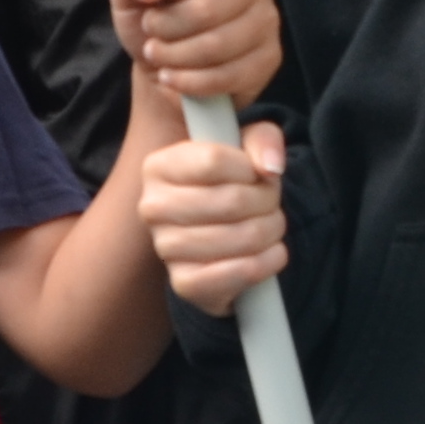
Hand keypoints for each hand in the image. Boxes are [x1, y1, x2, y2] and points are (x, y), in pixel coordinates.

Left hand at [113, 0, 278, 101]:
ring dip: (175, 56)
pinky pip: (229, 76)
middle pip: (211, 7)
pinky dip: (191, 81)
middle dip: (168, 26)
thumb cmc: (152, 17)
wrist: (164, 65)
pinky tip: (173, 76)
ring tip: (157, 54)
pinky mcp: (269, 60)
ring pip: (219, 45)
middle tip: (151, 31)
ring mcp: (268, 22)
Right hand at [148, 122, 287, 316]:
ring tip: (272, 227)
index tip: (258, 174)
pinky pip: (232, 275)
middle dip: (267, 202)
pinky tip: (271, 254)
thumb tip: (271, 167)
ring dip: (270, 232)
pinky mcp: (183, 282)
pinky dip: (263, 264)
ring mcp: (165, 247)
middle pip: (231, 201)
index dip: (250, 168)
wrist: (221, 233)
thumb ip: (263, 140)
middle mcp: (153, 206)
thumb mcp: (247, 147)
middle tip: (271, 203)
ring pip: (239, 238)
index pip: (214, 160)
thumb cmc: (232, 183)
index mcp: (159, 166)